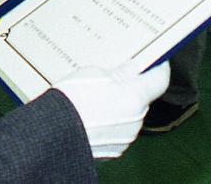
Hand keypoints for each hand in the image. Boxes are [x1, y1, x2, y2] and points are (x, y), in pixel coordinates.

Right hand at [53, 61, 170, 158]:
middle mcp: (135, 121)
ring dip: (119, 106)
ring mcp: (125, 138)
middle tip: (114, 76)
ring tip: (95, 97)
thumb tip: (133, 68)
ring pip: (130, 115)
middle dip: (132, 87)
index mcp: (135, 97)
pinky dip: (109, 123)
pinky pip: (117, 131)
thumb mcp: (95, 73)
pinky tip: (91, 114)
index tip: (156, 60)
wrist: (50, 136)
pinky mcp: (113, 151)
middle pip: (142, 98)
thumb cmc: (71, 101)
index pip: (160, 79)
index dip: (159, 67)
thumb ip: (120, 72)